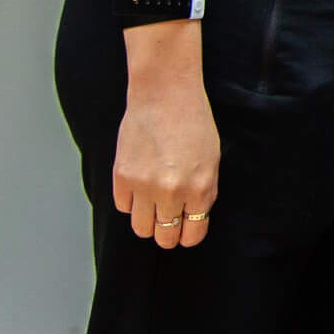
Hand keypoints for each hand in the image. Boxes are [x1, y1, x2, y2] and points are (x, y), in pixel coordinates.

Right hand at [112, 59, 218, 249]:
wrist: (164, 95)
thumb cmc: (193, 122)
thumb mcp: (212, 159)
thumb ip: (204, 191)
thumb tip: (194, 217)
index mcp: (199, 188)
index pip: (193, 234)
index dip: (190, 234)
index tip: (187, 230)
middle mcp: (171, 192)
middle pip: (165, 238)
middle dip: (169, 233)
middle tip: (170, 221)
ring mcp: (143, 187)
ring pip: (141, 229)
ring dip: (148, 222)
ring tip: (154, 206)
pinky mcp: (121, 177)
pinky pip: (124, 208)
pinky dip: (132, 202)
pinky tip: (140, 186)